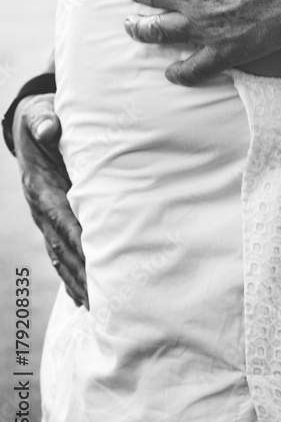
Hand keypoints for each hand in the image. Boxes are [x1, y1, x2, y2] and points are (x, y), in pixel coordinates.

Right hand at [12, 95, 87, 307]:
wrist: (33, 125)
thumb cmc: (44, 119)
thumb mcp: (41, 114)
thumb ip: (45, 120)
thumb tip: (50, 127)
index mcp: (40, 187)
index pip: (62, 218)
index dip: (79, 239)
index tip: (98, 260)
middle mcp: (41, 209)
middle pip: (64, 247)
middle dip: (83, 273)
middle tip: (105, 298)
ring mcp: (46, 219)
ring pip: (63, 256)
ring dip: (80, 281)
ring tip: (101, 308)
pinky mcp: (55, 222)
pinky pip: (63, 254)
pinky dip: (73, 276)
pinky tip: (85, 299)